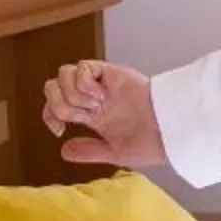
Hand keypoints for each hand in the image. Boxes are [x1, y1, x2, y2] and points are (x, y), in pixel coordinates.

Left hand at [41, 59, 166, 168]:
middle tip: (79, 116)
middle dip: (58, 104)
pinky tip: (99, 97)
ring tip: (94, 106)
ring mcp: (102, 83)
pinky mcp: (111, 72)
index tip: (60, 130)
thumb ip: (90, 151)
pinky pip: (83, 67)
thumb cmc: (152, 142)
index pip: (55, 106)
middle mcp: (93, 96)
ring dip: (72, 94)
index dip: (49, 115)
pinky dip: (84, 84)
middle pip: (53, 86)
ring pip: (64, 74)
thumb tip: (63, 151)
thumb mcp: (116, 153)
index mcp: (92, 115)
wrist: (171, 129)